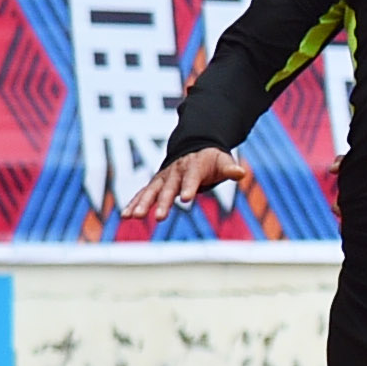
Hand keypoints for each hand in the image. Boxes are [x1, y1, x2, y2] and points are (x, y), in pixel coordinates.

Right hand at [120, 146, 247, 225]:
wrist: (192, 148)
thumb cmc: (210, 159)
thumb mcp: (222, 161)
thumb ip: (229, 168)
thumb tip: (241, 173)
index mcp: (192, 166)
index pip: (191, 178)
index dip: (188, 188)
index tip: (186, 199)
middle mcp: (174, 172)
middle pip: (168, 189)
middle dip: (163, 203)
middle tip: (160, 217)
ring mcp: (162, 178)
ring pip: (151, 192)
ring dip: (142, 204)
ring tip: (134, 217)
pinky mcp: (155, 185)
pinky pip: (143, 194)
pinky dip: (133, 203)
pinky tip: (125, 216)